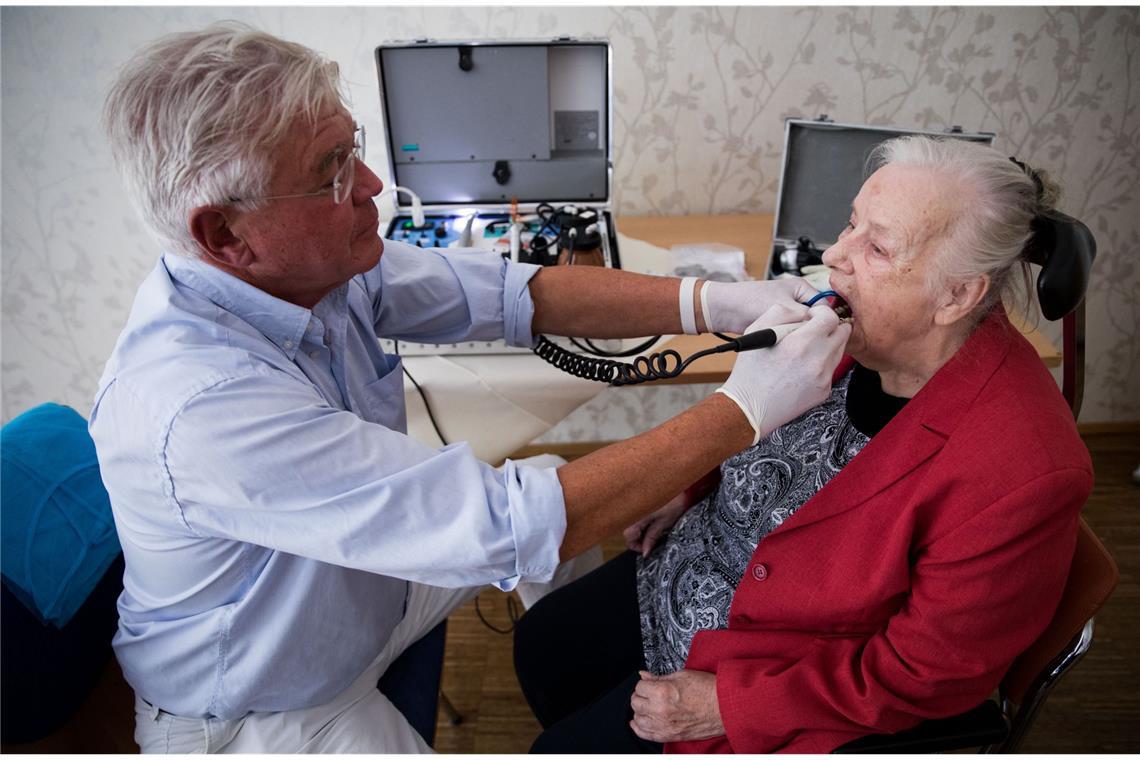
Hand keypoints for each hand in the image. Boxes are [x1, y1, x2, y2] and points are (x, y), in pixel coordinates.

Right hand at [624, 492, 688, 556]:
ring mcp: (633, 504)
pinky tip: (650, 519)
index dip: (636, 545)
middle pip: (626, 530)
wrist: (679, 483)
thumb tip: (645, 552)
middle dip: (637, 538)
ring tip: (652, 527)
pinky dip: (639, 520)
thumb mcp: (664, 523)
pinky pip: (633, 515)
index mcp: (637, 516)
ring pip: (629, 523)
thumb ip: (652, 537)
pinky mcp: (636, 500)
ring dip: (638, 529)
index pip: (628, 536)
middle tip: (649, 540)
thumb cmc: (674, 501)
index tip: (646, 548)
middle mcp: (631, 510)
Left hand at [630, 669, 723, 742]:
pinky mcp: (670, 736)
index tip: (649, 683)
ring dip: (641, 711)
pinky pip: (645, 734)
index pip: (639, 687)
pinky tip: (639, 721)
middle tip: (649, 693)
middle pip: (636, 703)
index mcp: (663, 692)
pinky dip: (639, 728)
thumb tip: (644, 675)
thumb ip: (659, 677)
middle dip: (641, 696)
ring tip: (648, 706)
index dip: (645, 683)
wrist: (725, 707)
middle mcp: (660, 710)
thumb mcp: (682, 675)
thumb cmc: (708, 690)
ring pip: (638, 719)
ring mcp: (664, 725)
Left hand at [702, 277, 816, 333]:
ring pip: (803, 329)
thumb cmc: (750, 300)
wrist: (726, 309)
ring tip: (793, 341)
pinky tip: (786, 344)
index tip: (822, 334)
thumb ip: (805, 316)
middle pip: (814, 319)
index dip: (824, 321)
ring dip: (798, 335)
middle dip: (810, 329)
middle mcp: (797, 299)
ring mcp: (788, 313)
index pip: (824, 306)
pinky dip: (789, 339)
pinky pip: (792, 334)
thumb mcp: (784, 307)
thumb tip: (822, 326)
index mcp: (802, 288)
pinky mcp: (779, 325)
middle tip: (807, 340)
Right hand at [717, 302, 849, 444]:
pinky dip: (821, 364)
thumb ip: (783, 312)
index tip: (811, 317)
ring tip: (805, 350)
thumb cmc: (751, 371)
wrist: (751, 406)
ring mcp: (824, 377)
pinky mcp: (825, 390)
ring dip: (827, 344)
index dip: (821, 312)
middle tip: (813, 330)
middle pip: (843, 332)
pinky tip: (802, 368)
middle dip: (829, 327)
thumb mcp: (757, 330)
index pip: (831, 317)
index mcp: (802, 343)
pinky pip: (831, 368)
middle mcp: (818, 360)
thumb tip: (804, 312)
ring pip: (840, 350)